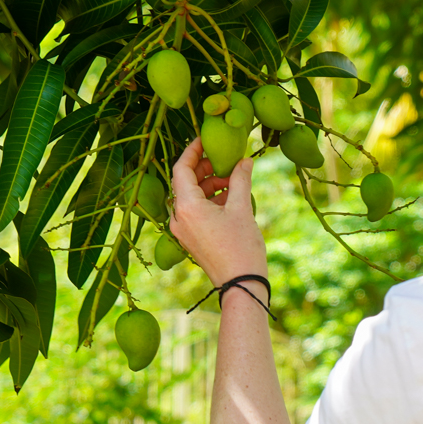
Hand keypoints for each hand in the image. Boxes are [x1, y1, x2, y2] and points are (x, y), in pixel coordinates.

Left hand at [170, 137, 268, 285]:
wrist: (240, 285)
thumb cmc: (241, 247)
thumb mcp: (242, 208)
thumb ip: (240, 179)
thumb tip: (244, 159)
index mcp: (186, 206)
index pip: (181, 168)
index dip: (193, 150)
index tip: (206, 138)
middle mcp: (178, 217)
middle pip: (185, 182)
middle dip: (205, 168)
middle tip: (227, 161)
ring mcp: (182, 230)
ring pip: (190, 197)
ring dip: (209, 185)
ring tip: (233, 181)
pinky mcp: (190, 239)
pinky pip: (194, 211)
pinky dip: (209, 201)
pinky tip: (229, 199)